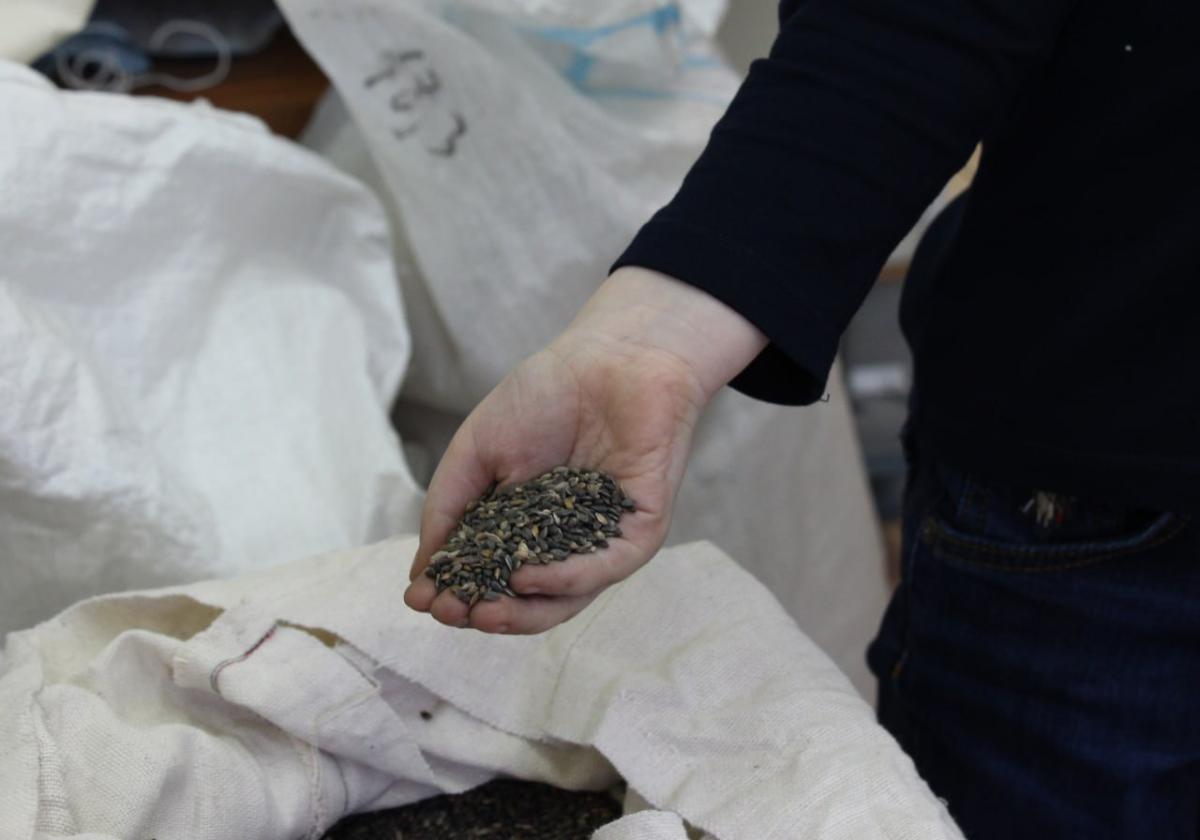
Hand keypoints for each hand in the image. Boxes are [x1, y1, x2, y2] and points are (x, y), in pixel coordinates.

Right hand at [402, 267, 765, 632]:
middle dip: (485, 613)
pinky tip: (527, 578)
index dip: (456, 591)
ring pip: (565, 598)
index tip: (419, 599)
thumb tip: (420, 574)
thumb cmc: (543, 396)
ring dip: (522, 614)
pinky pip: (604, 568)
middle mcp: (563, 541)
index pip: (489, 574)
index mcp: (524, 525)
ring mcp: (602, 540)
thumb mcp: (476, 453)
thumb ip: (448, 509)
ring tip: (483, 613)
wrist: (611, 357)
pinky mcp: (640, 531)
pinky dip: (564, 580)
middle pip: (525, 599)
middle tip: (450, 613)